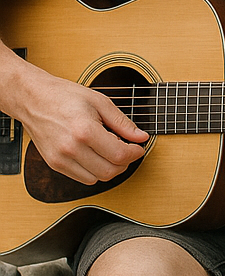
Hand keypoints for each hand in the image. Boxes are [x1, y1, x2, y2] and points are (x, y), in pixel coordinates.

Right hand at [20, 70, 147, 184]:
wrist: (32, 99)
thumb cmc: (64, 96)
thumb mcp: (100, 102)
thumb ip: (122, 122)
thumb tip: (142, 137)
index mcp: (85, 131)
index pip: (119, 155)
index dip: (135, 153)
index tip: (138, 147)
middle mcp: (71, 148)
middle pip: (110, 171)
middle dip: (125, 163)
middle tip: (127, 149)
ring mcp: (60, 159)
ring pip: (97, 178)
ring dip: (110, 168)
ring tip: (109, 150)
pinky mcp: (54, 164)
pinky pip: (82, 178)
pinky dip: (94, 171)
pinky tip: (96, 154)